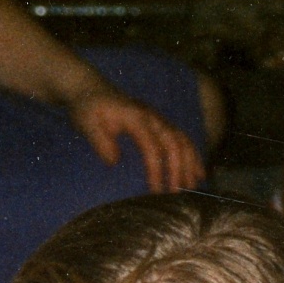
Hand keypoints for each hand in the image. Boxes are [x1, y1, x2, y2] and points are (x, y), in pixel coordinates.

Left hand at [65, 87, 203, 193]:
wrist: (91, 90)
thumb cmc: (88, 109)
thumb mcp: (86, 123)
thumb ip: (99, 140)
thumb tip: (114, 161)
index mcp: (135, 117)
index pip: (151, 146)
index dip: (156, 169)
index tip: (156, 190)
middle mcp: (151, 116)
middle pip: (174, 142)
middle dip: (179, 168)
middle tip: (177, 193)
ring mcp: (158, 119)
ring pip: (182, 139)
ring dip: (190, 162)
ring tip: (193, 186)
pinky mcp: (160, 123)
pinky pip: (182, 138)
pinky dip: (192, 155)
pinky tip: (197, 173)